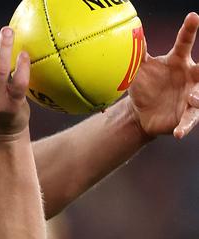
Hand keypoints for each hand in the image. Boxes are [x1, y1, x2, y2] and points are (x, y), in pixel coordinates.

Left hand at [129, 12, 198, 138]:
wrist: (140, 113)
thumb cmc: (144, 87)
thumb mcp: (138, 70)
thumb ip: (137, 54)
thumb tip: (132, 34)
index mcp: (178, 62)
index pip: (184, 43)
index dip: (189, 30)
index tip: (192, 17)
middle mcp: (189, 76)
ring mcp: (191, 95)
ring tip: (192, 99)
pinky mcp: (187, 114)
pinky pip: (190, 120)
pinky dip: (185, 127)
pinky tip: (179, 133)